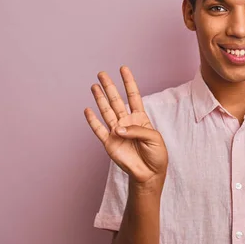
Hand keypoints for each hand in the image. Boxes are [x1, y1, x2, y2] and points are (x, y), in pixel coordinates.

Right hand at [84, 66, 167, 184]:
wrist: (149, 174)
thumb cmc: (156, 156)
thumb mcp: (154, 138)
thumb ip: (136, 130)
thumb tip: (117, 128)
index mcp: (140, 119)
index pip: (134, 96)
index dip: (129, 82)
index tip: (123, 69)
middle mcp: (127, 122)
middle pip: (116, 100)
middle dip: (110, 86)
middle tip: (102, 73)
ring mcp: (117, 132)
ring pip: (106, 111)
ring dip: (100, 99)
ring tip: (94, 86)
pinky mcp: (109, 143)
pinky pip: (99, 130)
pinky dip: (92, 120)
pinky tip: (88, 110)